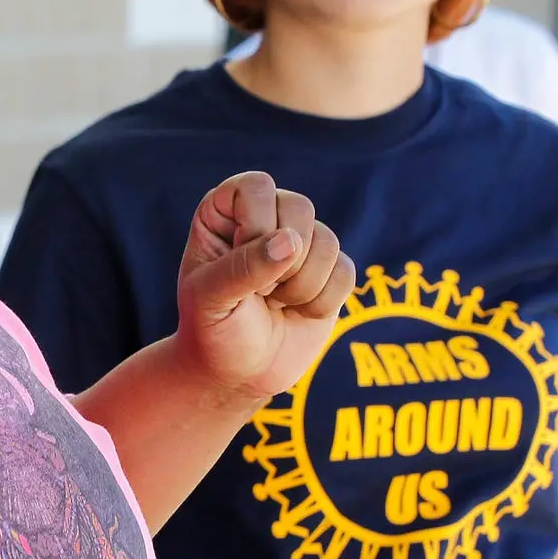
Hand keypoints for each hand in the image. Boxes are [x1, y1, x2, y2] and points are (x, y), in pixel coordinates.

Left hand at [174, 171, 354, 402]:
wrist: (239, 372)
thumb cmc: (213, 329)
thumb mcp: (211, 298)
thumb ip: (244, 266)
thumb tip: (292, 241)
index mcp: (223, 212)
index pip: (256, 187)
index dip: (255, 225)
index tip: (237, 264)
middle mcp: (264, 216)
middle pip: (299, 206)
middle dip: (282, 261)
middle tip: (258, 290)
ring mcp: (300, 242)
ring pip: (327, 240)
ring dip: (300, 286)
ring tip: (272, 302)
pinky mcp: (330, 270)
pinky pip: (346, 271)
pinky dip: (322, 302)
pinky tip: (296, 312)